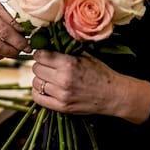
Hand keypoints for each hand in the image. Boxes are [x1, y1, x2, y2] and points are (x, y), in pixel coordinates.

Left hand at [31, 50, 149, 122]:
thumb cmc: (100, 74)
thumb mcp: (86, 56)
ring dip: (40, 79)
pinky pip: (38, 98)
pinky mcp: (61, 107)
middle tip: (48, 66)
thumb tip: (49, 42)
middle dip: (40, 65)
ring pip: (35, 83)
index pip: (41, 55)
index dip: (41, 53)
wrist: (113, 95)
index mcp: (69, 64)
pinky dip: (38, 92)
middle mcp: (63, 79)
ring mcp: (61, 94)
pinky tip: (46, 88)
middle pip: (36, 68)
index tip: (44, 54)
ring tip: (49, 78)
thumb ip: (67, 50)